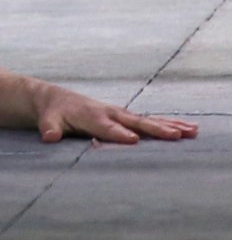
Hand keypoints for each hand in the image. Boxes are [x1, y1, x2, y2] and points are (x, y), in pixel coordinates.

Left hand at [34, 85, 198, 144]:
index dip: (118, 133)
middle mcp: (109, 113)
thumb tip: (49, 136)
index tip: (133, 140)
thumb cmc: (53, 114)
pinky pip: (150, 121)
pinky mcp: (126, 117)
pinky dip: (169, 124)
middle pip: (134, 122)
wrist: (55, 99)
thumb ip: (50, 128)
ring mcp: (120, 114)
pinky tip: (188, 130)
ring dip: (170, 125)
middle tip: (176, 136)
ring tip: (192, 131)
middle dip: (154, 129)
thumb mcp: (47, 121)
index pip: (106, 127)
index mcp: (90, 116)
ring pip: (147, 120)